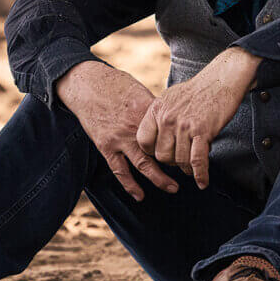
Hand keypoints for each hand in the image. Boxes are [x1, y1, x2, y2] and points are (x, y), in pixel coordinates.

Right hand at [55, 59, 178, 200]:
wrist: (86, 85)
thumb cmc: (115, 84)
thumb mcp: (138, 90)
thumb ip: (153, 107)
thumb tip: (170, 118)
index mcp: (146, 110)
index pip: (170, 130)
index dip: (182, 141)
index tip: (193, 149)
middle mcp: (135, 126)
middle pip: (161, 151)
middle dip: (176, 164)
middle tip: (189, 172)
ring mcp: (120, 138)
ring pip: (143, 164)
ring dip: (159, 179)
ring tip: (172, 188)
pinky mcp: (106, 146)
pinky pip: (119, 170)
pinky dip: (130, 185)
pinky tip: (139, 195)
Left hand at [136, 47, 260, 189]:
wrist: (220, 80)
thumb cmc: (196, 91)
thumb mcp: (170, 98)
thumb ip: (160, 116)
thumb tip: (155, 137)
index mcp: (157, 109)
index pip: (143, 140)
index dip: (152, 151)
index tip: (163, 152)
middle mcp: (167, 117)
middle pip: (161, 155)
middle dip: (172, 161)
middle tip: (181, 159)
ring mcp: (184, 125)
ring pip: (179, 161)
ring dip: (187, 168)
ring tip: (193, 169)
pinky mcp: (202, 131)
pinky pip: (197, 161)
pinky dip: (200, 175)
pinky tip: (202, 182)